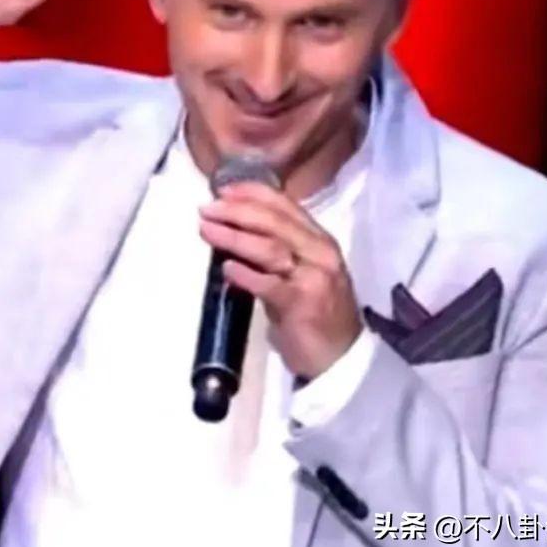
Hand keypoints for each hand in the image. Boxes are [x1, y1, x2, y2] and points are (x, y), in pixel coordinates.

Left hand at [197, 181, 362, 379]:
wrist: (340, 356)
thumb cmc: (314, 312)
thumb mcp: (300, 271)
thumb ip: (276, 249)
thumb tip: (233, 228)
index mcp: (318, 239)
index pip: (284, 205)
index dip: (251, 193)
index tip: (222, 189)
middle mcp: (320, 251)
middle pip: (274, 221)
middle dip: (236, 211)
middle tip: (207, 209)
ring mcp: (314, 276)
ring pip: (270, 247)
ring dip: (234, 237)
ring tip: (207, 231)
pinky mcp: (303, 303)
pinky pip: (269, 284)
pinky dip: (245, 274)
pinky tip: (226, 268)